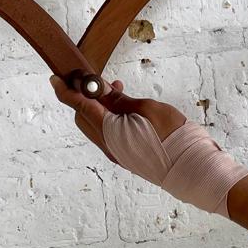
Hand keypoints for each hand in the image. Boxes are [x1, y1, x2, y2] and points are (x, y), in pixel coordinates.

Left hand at [48, 76, 185, 162]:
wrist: (191, 168)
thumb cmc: (172, 136)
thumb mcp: (146, 108)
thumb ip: (119, 99)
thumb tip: (100, 89)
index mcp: (109, 131)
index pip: (80, 107)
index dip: (66, 91)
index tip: (56, 78)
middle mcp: (108, 145)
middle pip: (84, 117)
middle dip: (83, 96)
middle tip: (93, 79)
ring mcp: (116, 152)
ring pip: (95, 125)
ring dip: (98, 105)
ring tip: (115, 87)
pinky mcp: (125, 155)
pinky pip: (107, 133)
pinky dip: (108, 117)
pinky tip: (123, 106)